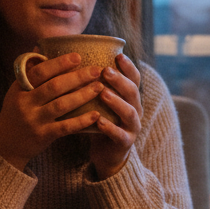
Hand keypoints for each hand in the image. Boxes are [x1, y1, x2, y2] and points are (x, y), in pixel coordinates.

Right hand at [0, 53, 104, 169]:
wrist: (5, 145)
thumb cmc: (15, 113)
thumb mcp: (16, 91)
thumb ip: (29, 72)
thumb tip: (39, 47)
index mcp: (20, 88)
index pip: (39, 71)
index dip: (59, 63)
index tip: (78, 56)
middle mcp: (26, 103)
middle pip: (54, 86)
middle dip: (77, 77)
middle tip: (96, 70)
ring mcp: (34, 120)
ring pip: (62, 105)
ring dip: (83, 95)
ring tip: (99, 87)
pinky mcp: (43, 136)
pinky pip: (65, 127)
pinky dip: (81, 121)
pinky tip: (96, 114)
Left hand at [87, 53, 142, 178]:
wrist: (106, 153)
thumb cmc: (100, 120)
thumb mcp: (100, 101)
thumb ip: (95, 84)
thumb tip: (73, 61)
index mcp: (130, 97)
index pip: (134, 78)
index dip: (128, 67)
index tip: (118, 55)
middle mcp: (135, 109)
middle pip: (132, 92)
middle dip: (119, 80)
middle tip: (105, 71)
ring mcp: (132, 127)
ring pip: (129, 112)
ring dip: (116, 102)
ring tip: (103, 93)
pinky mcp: (125, 142)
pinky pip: (119, 134)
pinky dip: (109, 127)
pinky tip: (98, 121)